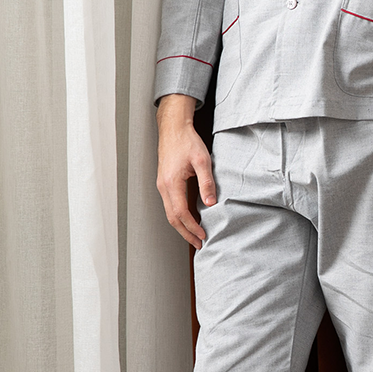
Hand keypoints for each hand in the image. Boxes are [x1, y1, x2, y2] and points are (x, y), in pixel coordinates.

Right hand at [156, 94, 214, 249]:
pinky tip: (188, 219)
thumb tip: (210, 203)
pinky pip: (169, 205)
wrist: (173, 128)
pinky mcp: (164, 183)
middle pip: (172, 218)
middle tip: (199, 244)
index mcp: (171, 183)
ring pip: (169, 213)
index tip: (203, 236)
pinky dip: (178, 216)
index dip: (192, 227)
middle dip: (185, 233)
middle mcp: (163, 187)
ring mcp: (162, 185)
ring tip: (194, 236)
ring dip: (181, 226)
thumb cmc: (187, 141)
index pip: (181, 213)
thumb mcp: (202, 160)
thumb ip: (207, 182)